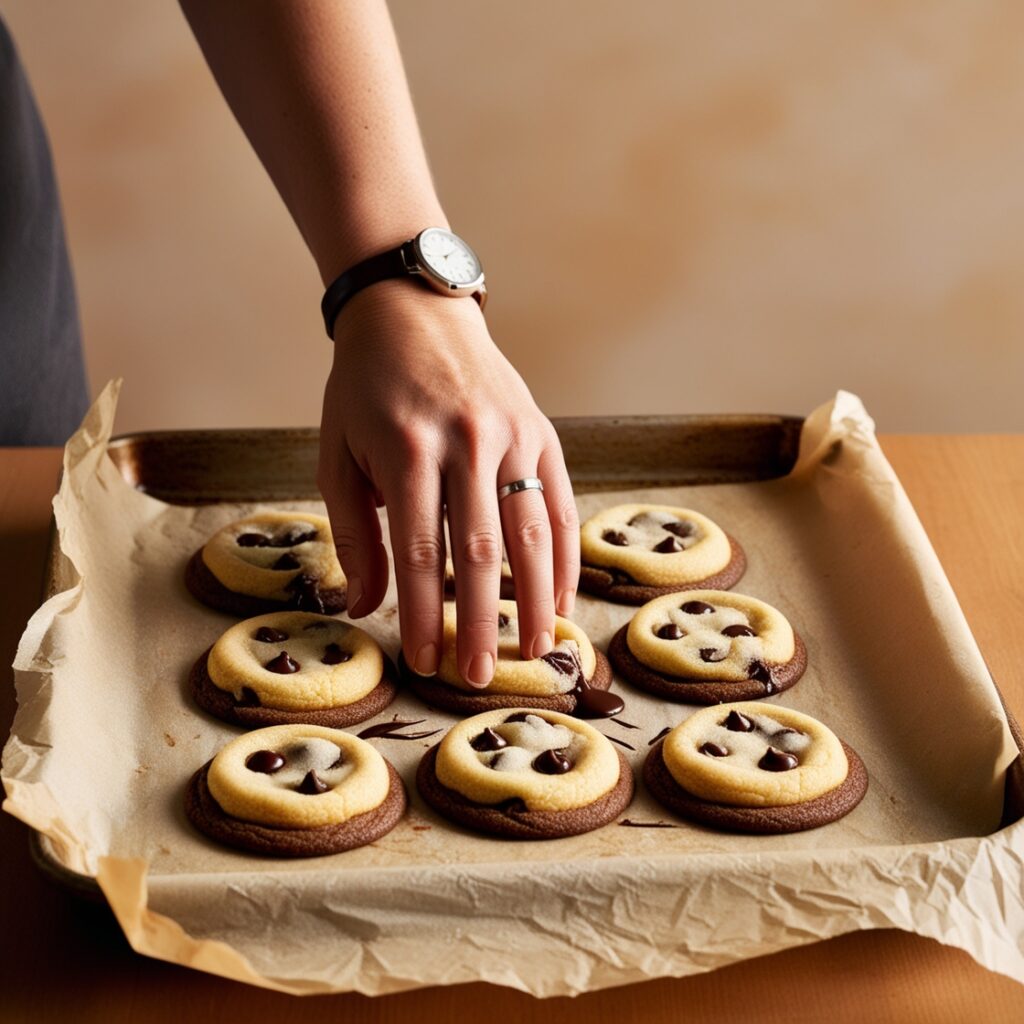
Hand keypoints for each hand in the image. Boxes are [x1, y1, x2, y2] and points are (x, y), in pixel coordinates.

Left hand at [317, 279, 578, 686]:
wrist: (413, 313)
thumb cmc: (365, 391)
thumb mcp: (337, 455)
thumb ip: (354, 534)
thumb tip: (367, 607)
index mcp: (406, 450)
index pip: (417, 552)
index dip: (422, 613)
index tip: (425, 660)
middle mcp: (467, 442)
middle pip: (480, 552)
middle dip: (480, 623)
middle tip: (478, 676)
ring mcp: (512, 435)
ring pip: (532, 532)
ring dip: (536, 599)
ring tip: (536, 652)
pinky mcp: (541, 431)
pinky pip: (561, 504)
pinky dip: (565, 556)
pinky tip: (563, 597)